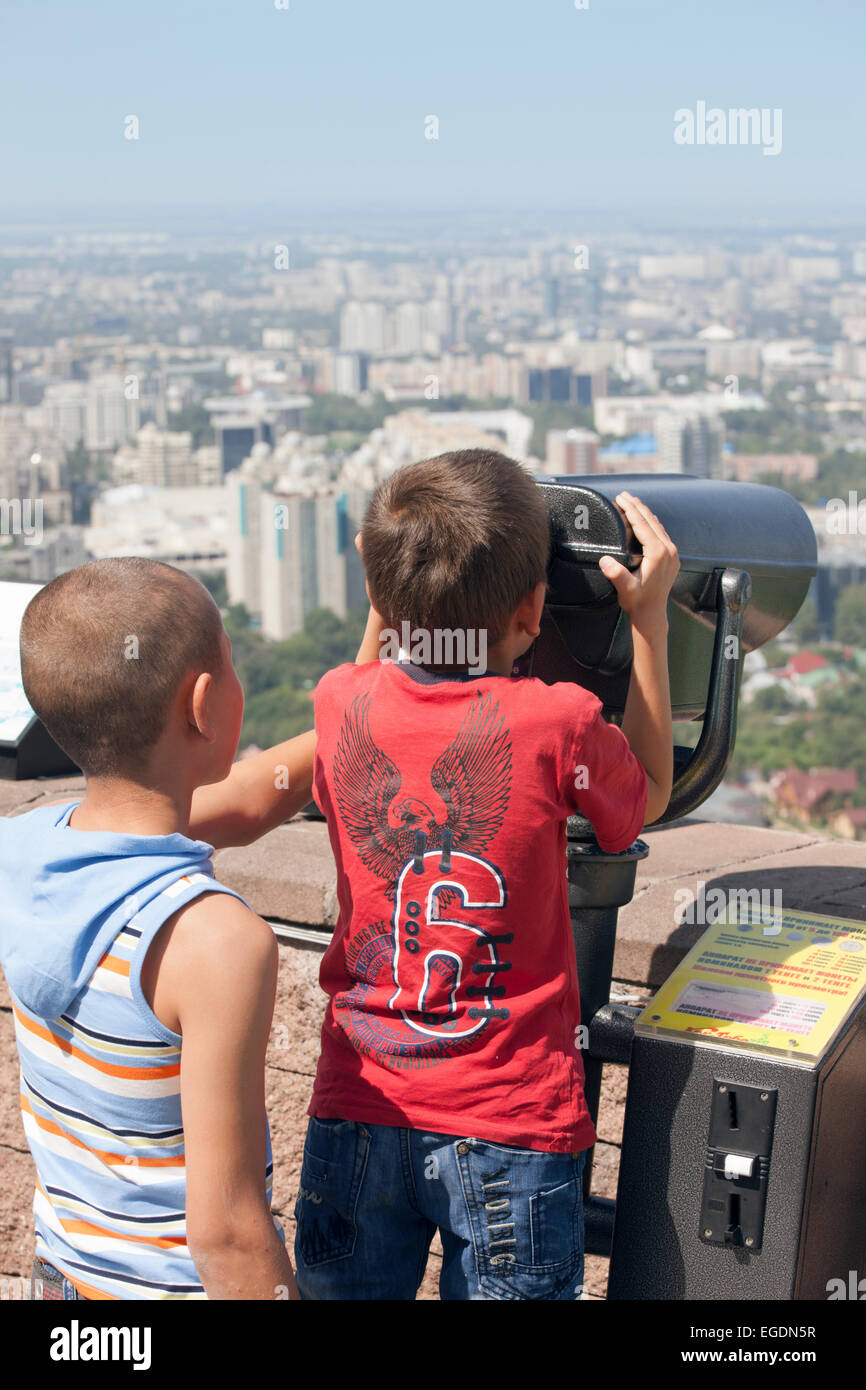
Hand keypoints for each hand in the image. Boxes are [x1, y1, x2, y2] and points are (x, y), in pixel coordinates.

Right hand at [598, 492, 678, 633]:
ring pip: (658, 525)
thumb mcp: (625, 588)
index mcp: (658, 553)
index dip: (630, 509)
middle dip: (637, 506)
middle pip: (651, 520)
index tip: (621, 498)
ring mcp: (673, 553)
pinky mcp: (672, 557)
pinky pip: (662, 533)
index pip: (642, 524)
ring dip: (644, 512)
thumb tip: (605, 561)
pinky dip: (651, 523)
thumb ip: (616, 574)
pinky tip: (644, 520)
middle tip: (623, 495)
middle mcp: (669, 550)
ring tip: (632, 503)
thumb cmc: (637, 601)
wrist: (651, 614)